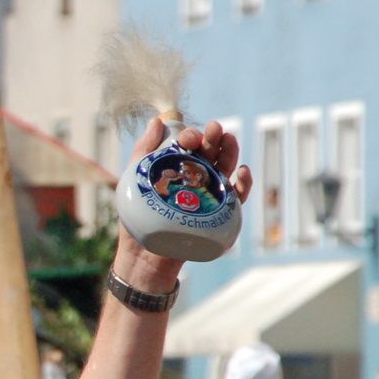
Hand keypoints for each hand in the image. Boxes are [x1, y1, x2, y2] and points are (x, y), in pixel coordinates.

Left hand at [113, 118, 251, 293]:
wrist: (142, 257)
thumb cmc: (138, 218)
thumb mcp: (135, 179)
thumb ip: (144, 150)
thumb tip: (156, 121)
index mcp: (177, 167)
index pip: (190, 145)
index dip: (192, 136)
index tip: (187, 136)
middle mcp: (196, 178)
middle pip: (211, 153)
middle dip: (214, 138)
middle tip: (213, 129)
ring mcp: (209, 195)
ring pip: (226, 169)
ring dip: (231, 152)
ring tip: (228, 140)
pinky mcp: (218, 215)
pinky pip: (236, 198)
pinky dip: (243, 184)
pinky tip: (241, 173)